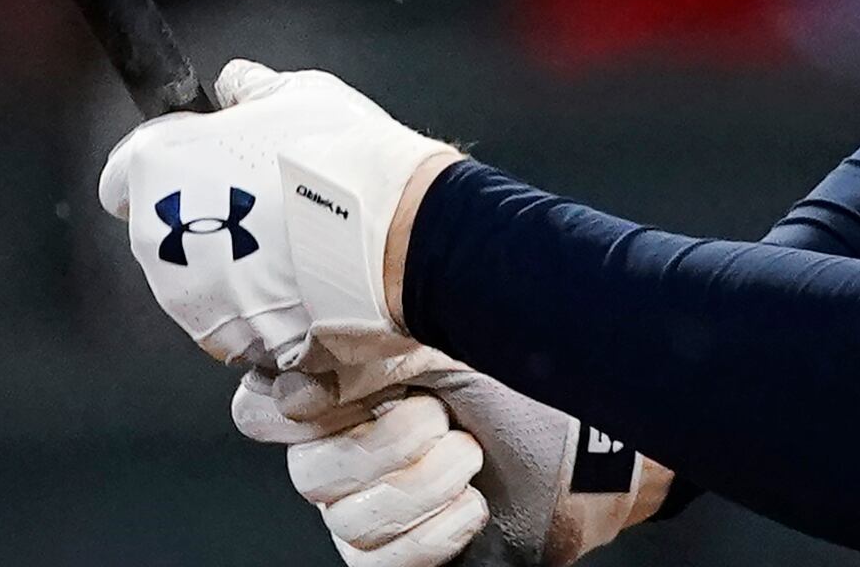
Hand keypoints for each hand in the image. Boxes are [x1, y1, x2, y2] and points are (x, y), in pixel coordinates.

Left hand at [98, 59, 457, 372]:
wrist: (398, 235)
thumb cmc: (343, 159)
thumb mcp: (297, 94)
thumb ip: (250, 89)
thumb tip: (235, 84)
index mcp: (158, 166)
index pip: (122, 174)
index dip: (164, 167)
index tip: (199, 165)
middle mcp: (156, 235)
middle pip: (162, 228)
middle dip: (203, 217)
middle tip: (262, 202)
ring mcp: (187, 295)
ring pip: (195, 279)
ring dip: (229, 265)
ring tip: (292, 244)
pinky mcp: (225, 338)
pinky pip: (230, 319)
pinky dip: (256, 306)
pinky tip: (301, 282)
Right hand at [240, 359, 672, 566]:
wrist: (596, 442)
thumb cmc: (529, 378)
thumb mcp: (457, 330)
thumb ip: (383, 321)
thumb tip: (320, 317)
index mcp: (345, 389)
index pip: (263, 408)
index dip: (288, 407)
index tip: (333, 390)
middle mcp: (345, 450)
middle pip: (308, 471)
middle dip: (382, 445)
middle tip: (439, 418)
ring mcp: (372, 508)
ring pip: (346, 520)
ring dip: (419, 487)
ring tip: (469, 458)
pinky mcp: (405, 554)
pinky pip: (376, 564)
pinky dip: (429, 536)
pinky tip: (470, 507)